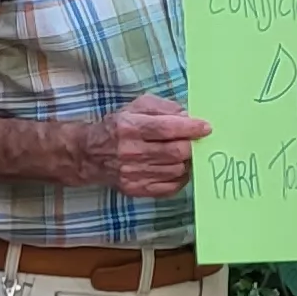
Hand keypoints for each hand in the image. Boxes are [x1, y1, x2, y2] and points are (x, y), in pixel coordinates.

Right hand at [85, 94, 212, 198]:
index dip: (190, 128)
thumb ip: (164, 107)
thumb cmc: (118, 127)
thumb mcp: (136, 107)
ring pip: (176, 170)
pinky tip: (176, 168)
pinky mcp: (136, 189)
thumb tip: (188, 116)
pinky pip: (170, 187)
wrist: (90, 154)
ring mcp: (133, 173)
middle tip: (197, 142)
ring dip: (186, 162)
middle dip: (192, 146)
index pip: (167, 129)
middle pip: (175, 152)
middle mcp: (130, 151)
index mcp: (130, 127)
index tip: (206, 128)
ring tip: (184, 154)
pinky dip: (180, 177)